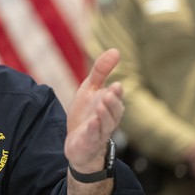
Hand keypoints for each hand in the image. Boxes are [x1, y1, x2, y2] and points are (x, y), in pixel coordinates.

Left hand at [64, 49, 123, 172]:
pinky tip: (92, 124)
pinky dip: (93, 131)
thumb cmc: (87, 114)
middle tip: (111, 92)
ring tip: (101, 106)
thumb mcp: (90, 89)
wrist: (78, 144)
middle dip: (113, 102)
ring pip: (106, 125)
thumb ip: (101, 71)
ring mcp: (99, 132)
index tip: (115, 84)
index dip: (115, 92)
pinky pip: (93, 138)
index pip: (115, 97)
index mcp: (110, 104)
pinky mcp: (89, 143)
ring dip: (104, 115)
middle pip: (114, 111)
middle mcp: (108, 118)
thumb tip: (116, 50)